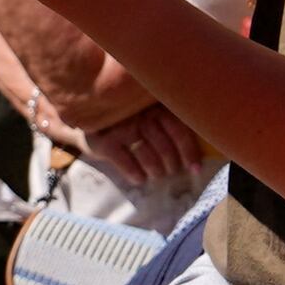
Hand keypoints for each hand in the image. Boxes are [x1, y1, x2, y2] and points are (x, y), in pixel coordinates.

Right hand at [81, 102, 206, 187]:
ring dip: (156, 170)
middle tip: (172, 172)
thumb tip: (193, 153)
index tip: (195, 169)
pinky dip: (136, 174)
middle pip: (165, 146)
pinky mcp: (106, 142)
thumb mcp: (147, 112)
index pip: (179, 130)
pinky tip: (140, 178)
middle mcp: (140, 114)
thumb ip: (168, 123)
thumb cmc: (127, 119)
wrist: (88, 118)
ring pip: (148, 156)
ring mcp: (122, 128)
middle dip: (172, 164)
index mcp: (155, 106)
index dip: (190, 152)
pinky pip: (127, 163)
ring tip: (157, 175)